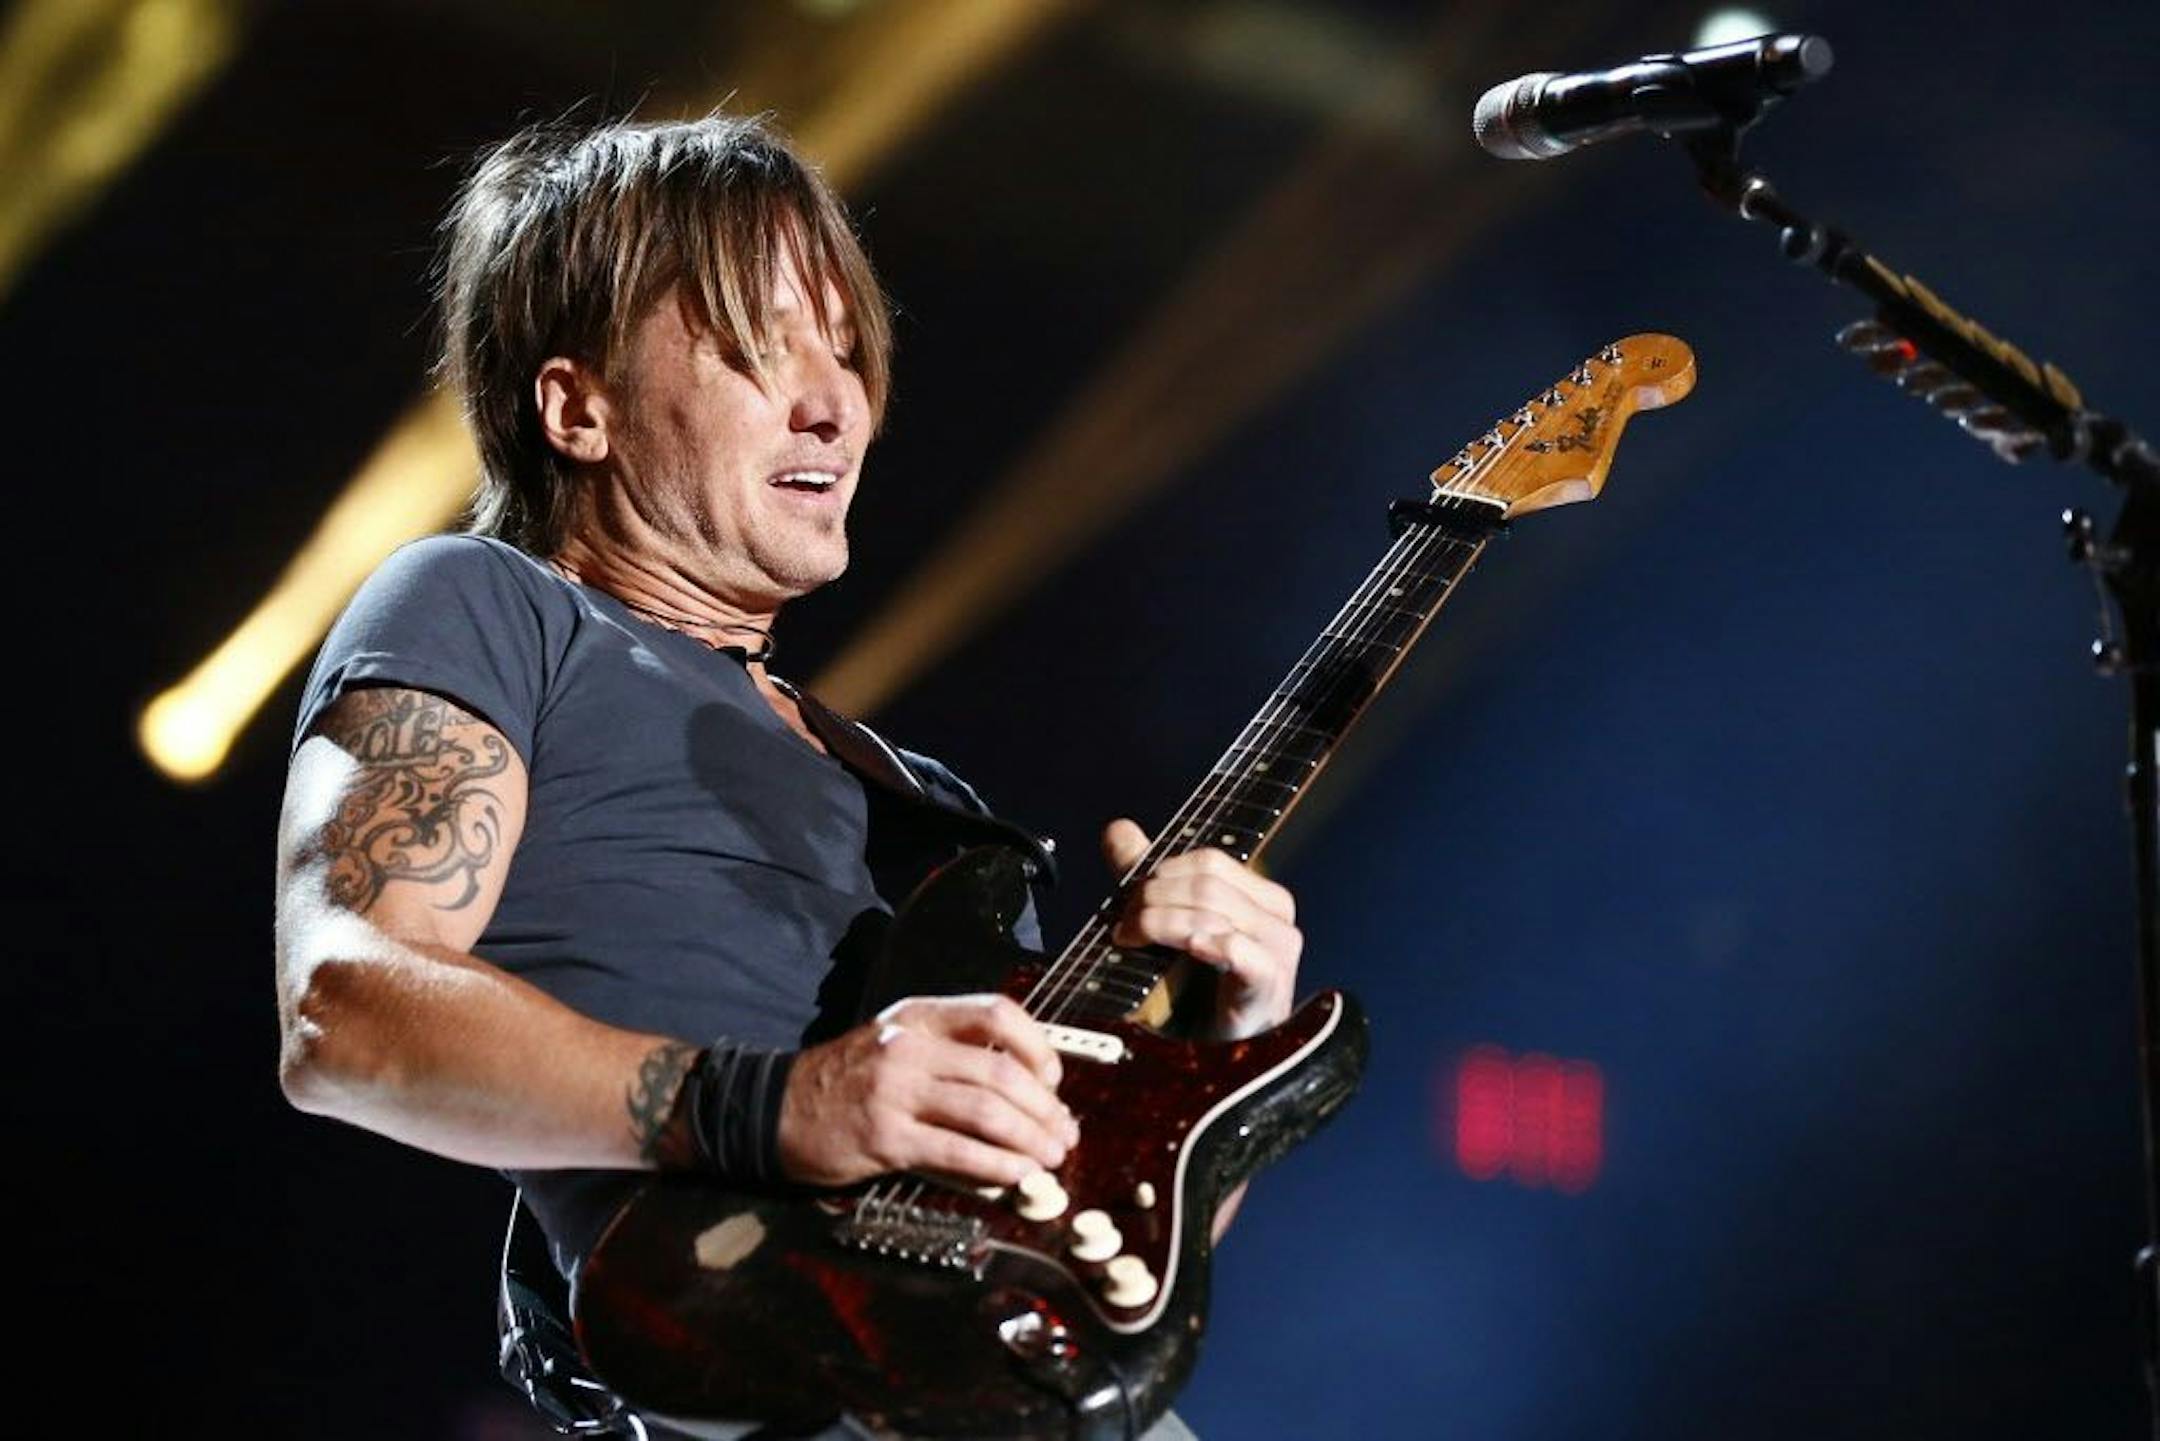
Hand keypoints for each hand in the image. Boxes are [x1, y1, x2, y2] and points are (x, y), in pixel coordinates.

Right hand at [776, 994, 1078, 1186]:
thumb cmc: (845, 1080)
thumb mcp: (896, 1043)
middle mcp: (909, 1046)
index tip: (1053, 1079)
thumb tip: (1022, 1087)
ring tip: (1049, 1158)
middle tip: (1064, 1133)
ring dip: (1029, 1140)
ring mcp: (895, 1091)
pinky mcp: (885, 1138)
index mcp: (919, 1016)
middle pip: (1001, 1072)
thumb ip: (950, 1053)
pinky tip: (1014, 1176)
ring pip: (985, 1112)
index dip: (1037, 1047)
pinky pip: (956, 1152)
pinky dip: (996, 1166)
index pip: (996, 1014)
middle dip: (1044, 1109)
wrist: (774, 1109)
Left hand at [1102, 818, 1303, 1041]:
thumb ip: (1147, 876)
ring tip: (1131, 940)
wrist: (1217, 1053)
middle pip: (1207, 883)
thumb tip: (1118, 829)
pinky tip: (1186, 948)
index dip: (1161, 872)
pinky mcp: (1270, 983)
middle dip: (1153, 898)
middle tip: (1123, 925)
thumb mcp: (1171, 924)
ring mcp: (1278, 950)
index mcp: (1262, 896)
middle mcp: (1277, 917)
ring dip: (1159, 922)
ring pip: (1213, 912)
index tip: (1129, 899)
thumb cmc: (1200, 990)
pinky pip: (1240, 952)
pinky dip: (1206, 943)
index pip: (1209, 860)